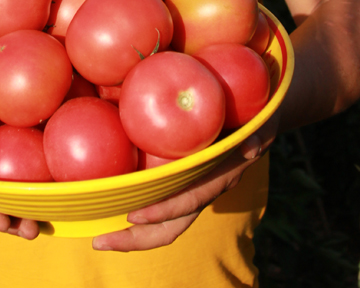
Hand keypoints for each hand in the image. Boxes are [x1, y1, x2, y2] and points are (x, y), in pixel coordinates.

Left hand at [91, 113, 279, 252]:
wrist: (259, 118)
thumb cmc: (255, 117)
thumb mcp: (259, 124)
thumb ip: (256, 136)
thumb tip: (252, 147)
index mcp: (219, 180)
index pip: (188, 203)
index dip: (162, 212)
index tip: (133, 216)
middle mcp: (203, 190)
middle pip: (169, 228)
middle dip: (136, 240)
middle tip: (99, 241)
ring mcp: (192, 188)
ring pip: (163, 222)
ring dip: (133, 233)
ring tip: (100, 236)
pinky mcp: (183, 180)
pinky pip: (159, 200)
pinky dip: (137, 207)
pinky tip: (111, 198)